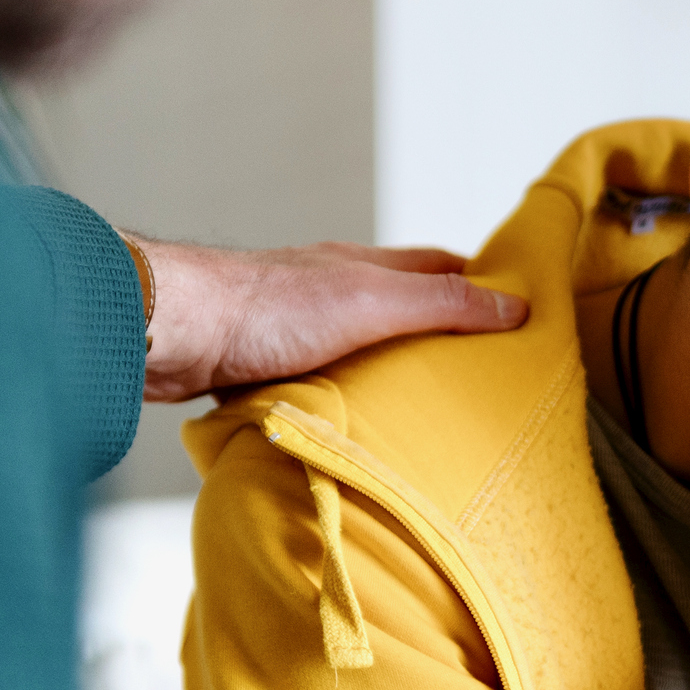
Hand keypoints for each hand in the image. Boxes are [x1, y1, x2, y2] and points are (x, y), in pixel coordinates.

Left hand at [136, 239, 526, 400]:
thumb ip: (439, 302)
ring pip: (354, 345)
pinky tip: (349, 424)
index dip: (477, 283)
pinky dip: (339, 396)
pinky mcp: (259, 363)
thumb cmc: (264, 307)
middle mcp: (328, 290)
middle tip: (474, 373)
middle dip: (436, 331)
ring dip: (385, 370)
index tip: (513, 312)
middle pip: (397, 305)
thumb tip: (513, 304)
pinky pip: (314, 378)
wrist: (176, 331)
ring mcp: (292, 327)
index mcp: (362, 266)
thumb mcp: (371, 301)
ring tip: (420, 412)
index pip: (437, 266)